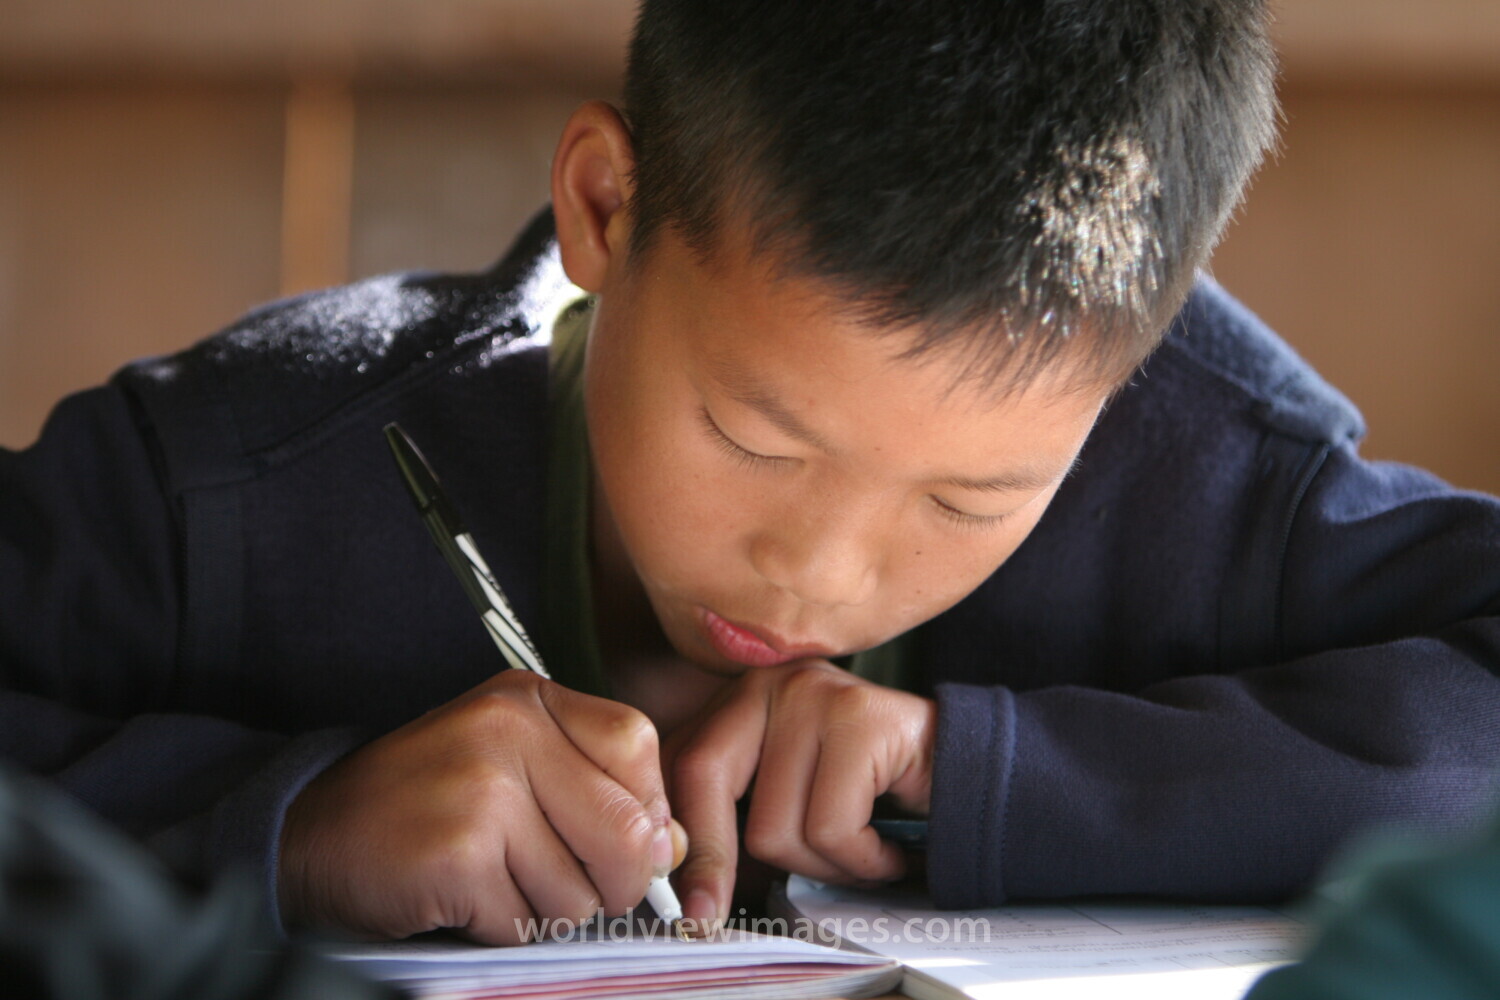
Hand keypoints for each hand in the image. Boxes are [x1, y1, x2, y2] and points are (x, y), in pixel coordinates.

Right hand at [278, 669, 681, 943]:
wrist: (306, 836)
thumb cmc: (423, 805)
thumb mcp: (512, 769)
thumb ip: (596, 793)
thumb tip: (673, 847)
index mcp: (529, 699)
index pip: (638, 746)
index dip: (643, 810)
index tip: (616, 840)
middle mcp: (509, 730)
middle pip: (627, 830)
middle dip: (609, 884)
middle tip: (563, 886)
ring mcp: (482, 789)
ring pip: (581, 890)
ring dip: (545, 912)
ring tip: (495, 883)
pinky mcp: (457, 852)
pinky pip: (525, 924)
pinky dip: (500, 930)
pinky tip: (463, 900)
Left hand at [665, 660, 936, 926]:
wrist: (968, 773)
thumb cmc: (871, 794)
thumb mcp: (788, 793)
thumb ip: (735, 812)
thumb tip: (681, 878)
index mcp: (741, 698)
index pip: (679, 762)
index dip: (676, 837)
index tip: (679, 901)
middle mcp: (770, 683)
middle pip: (705, 777)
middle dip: (713, 861)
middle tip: (712, 916)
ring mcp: (815, 694)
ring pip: (775, 823)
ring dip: (823, 866)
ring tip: (858, 851)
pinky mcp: (861, 719)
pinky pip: (833, 828)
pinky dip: (863, 859)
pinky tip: (886, 847)